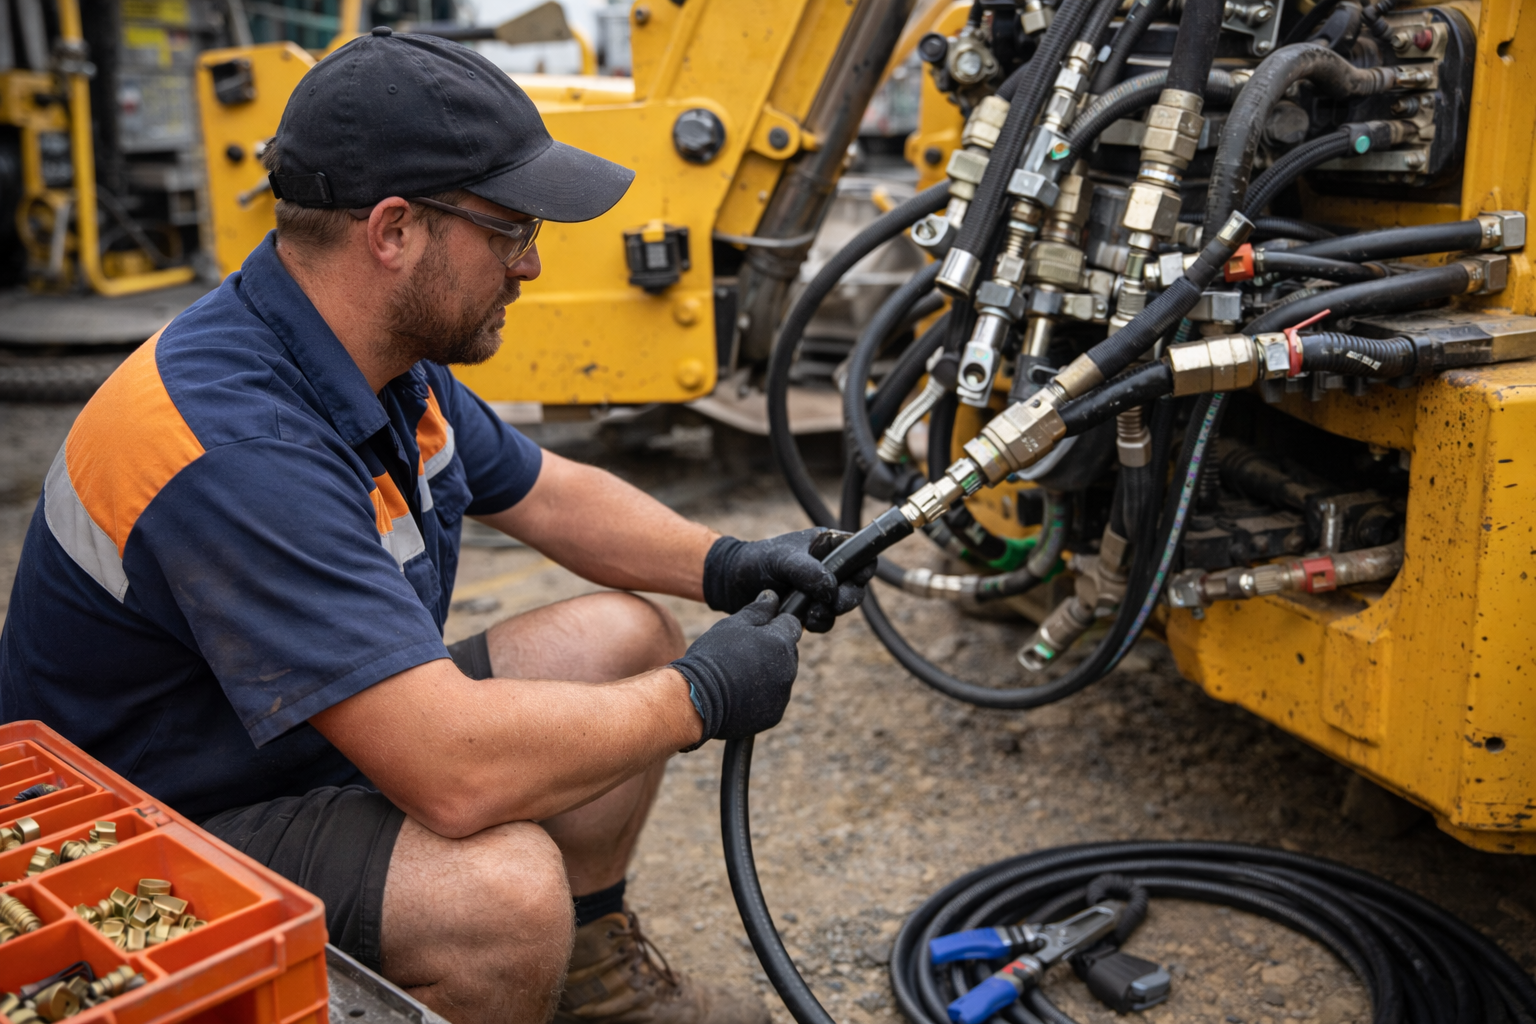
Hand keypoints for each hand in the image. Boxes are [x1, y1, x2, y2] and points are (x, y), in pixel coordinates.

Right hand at [672, 591, 802, 747]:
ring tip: (737, 676)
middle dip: (772, 650)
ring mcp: (782, 694)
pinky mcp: (774, 715)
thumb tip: (772, 597)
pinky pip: (772, 700)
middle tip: (742, 654)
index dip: (776, 624)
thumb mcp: (733, 625)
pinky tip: (739, 694)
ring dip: (767, 674)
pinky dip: (761, 697)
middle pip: (787, 653)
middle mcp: (788, 669)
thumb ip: (758, 610)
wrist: (696, 698)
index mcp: (781, 642)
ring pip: (780, 677)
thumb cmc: (712, 656)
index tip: (759, 630)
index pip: (791, 624)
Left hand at [702, 528, 875, 632]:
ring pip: (842, 606)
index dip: (864, 566)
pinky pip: (826, 620)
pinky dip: (820, 623)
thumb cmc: (756, 561)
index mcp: (827, 546)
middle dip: (846, 598)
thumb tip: (831, 588)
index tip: (856, 579)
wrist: (731, 584)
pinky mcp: (809, 609)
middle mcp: (827, 567)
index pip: (859, 553)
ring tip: (812, 614)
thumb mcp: (782, 559)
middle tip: (832, 604)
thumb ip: (808, 571)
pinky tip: (805, 621)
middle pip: (856, 585)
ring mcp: (819, 590)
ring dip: (832, 613)